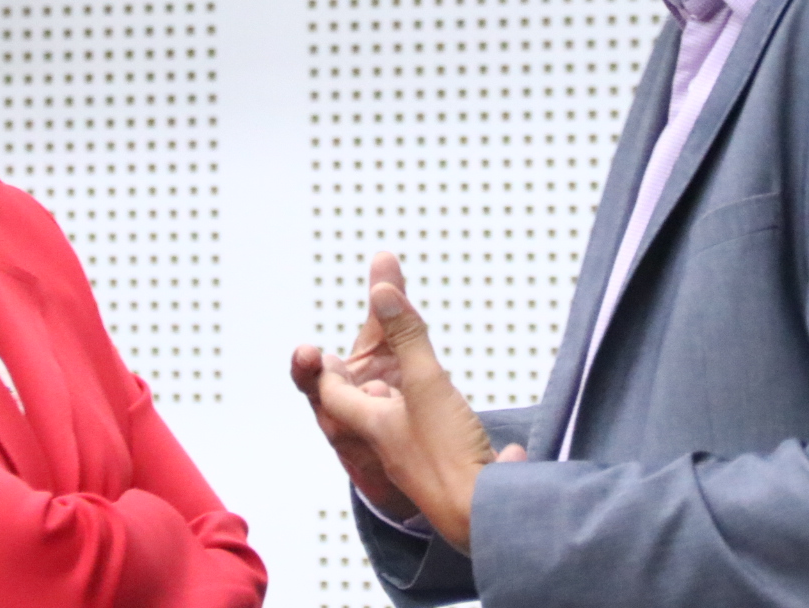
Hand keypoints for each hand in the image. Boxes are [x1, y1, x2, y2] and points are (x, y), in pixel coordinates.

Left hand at [305, 255, 527, 553]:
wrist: (484, 520)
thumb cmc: (446, 454)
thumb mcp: (426, 383)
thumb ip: (406, 336)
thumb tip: (381, 288)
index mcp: (374, 426)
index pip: (334, 396)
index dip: (327, 373)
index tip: (324, 355)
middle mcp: (391, 448)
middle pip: (370, 412)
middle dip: (370, 385)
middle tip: (370, 365)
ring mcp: (421, 464)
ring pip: (405, 428)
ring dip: (408, 403)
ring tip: (422, 383)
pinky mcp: (451, 475)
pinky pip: (442, 447)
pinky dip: (450, 429)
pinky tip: (484, 433)